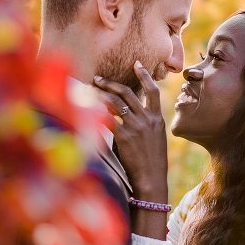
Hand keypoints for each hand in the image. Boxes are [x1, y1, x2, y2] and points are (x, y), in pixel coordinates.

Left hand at [93, 61, 167, 201]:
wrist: (151, 180)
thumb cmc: (151, 163)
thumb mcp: (154, 140)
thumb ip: (144, 125)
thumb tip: (127, 115)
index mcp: (157, 119)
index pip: (153, 91)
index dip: (145, 76)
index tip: (137, 64)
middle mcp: (147, 119)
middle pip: (128, 93)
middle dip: (111, 83)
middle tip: (98, 79)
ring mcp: (136, 127)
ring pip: (116, 102)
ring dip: (101, 93)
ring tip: (90, 89)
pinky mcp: (124, 136)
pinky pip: (108, 119)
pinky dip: (97, 112)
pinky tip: (87, 108)